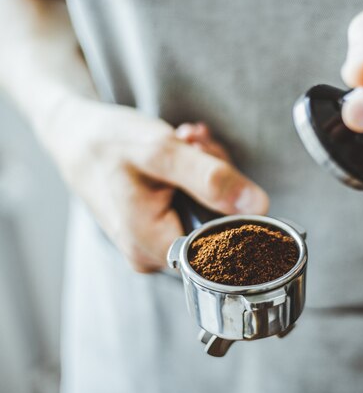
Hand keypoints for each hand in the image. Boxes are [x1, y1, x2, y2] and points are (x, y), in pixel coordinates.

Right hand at [48, 96, 268, 271]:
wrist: (75, 136)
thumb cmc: (107, 143)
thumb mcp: (161, 151)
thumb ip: (209, 178)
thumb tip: (256, 206)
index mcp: (153, 248)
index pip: (224, 240)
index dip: (229, 200)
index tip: (212, 162)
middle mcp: (154, 256)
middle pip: (218, 224)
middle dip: (217, 178)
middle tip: (196, 146)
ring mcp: (157, 243)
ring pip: (211, 211)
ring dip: (208, 171)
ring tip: (185, 145)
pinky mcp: (160, 228)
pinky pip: (196, 206)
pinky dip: (197, 176)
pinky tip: (184, 153)